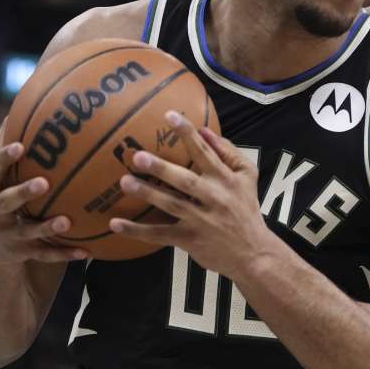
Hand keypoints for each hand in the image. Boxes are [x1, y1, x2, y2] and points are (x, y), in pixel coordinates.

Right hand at [0, 129, 87, 266]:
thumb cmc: (0, 200)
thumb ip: (4, 151)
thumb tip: (16, 110)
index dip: (4, 159)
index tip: (20, 146)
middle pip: (7, 202)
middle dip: (23, 192)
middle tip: (44, 183)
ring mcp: (8, 236)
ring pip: (28, 232)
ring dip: (47, 227)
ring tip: (66, 221)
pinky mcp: (23, 254)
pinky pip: (46, 255)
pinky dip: (65, 253)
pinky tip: (86, 252)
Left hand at [108, 111, 273, 278]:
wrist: (253, 253)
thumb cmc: (246, 209)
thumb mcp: (248, 177)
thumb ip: (229, 152)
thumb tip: (205, 131)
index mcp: (226, 179)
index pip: (205, 152)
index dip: (187, 134)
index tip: (170, 115)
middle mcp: (213, 198)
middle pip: (185, 181)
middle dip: (162, 169)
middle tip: (138, 157)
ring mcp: (200, 220)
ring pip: (171, 205)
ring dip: (148, 194)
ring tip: (125, 182)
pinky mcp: (189, 239)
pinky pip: (160, 234)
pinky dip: (137, 231)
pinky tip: (116, 224)